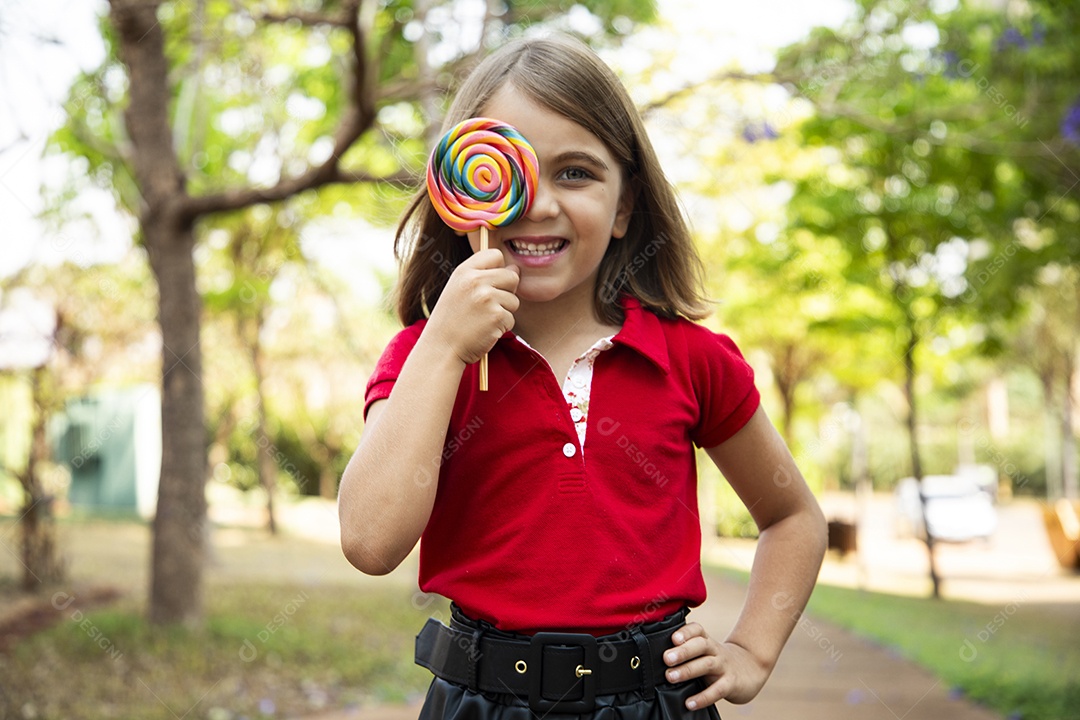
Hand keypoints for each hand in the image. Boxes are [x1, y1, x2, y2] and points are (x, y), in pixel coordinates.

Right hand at [426, 248, 519, 364]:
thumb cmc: (451, 321)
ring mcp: (487, 298)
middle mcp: (476, 281)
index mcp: (464, 271)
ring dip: (504, 312)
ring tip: (483, 320)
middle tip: (488, 306)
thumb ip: (483, 277)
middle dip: (507, 292)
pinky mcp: (497, 316)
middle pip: (511, 276)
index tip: (489, 283)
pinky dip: (501, 327)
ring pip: (514, 300)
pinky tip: (484, 330)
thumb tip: (516, 269)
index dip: (498, 268)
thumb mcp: (459, 290)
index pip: (495, 255)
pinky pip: (511, 318)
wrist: (442, 348)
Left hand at [663, 622, 769, 708]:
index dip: (686, 632)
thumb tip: (655, 660)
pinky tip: (689, 703)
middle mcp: (715, 650)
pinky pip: (718, 689)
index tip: (673, 638)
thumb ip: (685, 651)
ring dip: (688, 670)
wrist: (750, 668)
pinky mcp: (731, 683)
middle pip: (701, 645)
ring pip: (707, 664)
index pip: (697, 629)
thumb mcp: (703, 652)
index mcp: (706, 640)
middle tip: (666, 658)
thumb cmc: (716, 660)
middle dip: (683, 651)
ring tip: (671, 677)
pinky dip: (703, 697)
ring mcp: (724, 666)